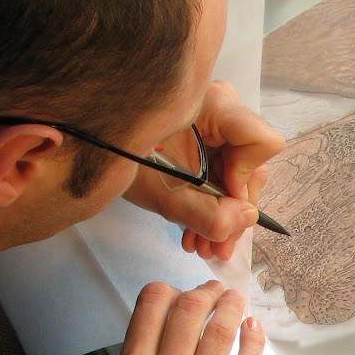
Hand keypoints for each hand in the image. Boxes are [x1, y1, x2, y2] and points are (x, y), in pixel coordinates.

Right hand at [103, 280, 264, 354]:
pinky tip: (254, 329)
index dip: (168, 290)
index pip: (150, 307)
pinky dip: (253, 342)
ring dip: (232, 308)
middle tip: (217, 290)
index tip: (180, 292)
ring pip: (220, 333)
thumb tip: (168, 337)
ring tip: (237, 300)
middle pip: (189, 311)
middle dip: (206, 292)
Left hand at [124, 80, 284, 261]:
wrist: (91, 147)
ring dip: (221, 216)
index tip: (222, 203)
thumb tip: (247, 220)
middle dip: (233, 211)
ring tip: (202, 246)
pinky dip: (210, 203)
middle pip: (251, 165)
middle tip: (217, 246)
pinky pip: (221, 173)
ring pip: (237, 176)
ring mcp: (214, 124)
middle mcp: (222, 110)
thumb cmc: (122, 159)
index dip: (246, 179)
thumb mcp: (166, 195)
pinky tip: (194, 230)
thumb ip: (209, 213)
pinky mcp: (204, 139)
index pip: (262, 142)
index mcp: (216, 107)